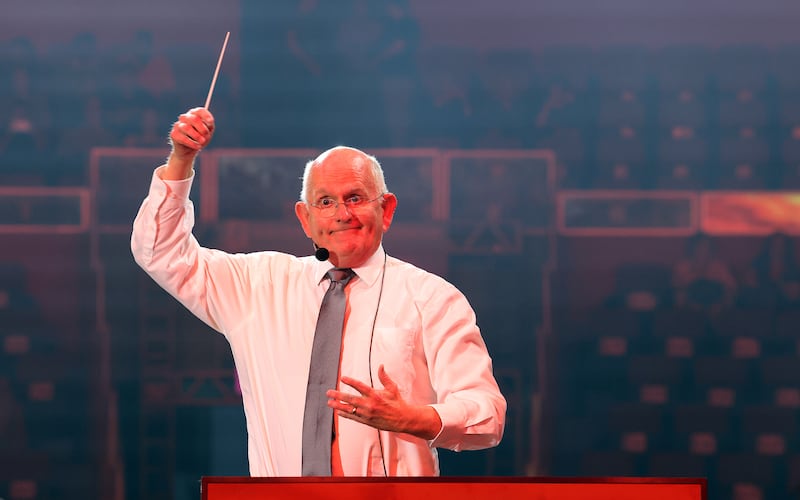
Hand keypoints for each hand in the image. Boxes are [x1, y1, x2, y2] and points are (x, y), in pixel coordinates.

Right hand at [164, 107, 214, 179]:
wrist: (189, 150)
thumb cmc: (200, 138)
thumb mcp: (207, 132)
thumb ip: (208, 126)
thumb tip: (208, 122)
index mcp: (194, 114)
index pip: (200, 111)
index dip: (205, 115)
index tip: (210, 122)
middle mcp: (185, 117)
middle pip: (194, 119)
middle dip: (202, 129)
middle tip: (207, 136)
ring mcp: (178, 125)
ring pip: (187, 128)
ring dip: (197, 136)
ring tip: (202, 142)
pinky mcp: (173, 134)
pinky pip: (183, 138)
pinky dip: (192, 143)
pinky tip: (197, 146)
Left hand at [327, 365, 441, 439]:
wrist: (402, 419)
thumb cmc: (397, 403)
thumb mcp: (392, 388)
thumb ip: (384, 377)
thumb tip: (381, 366)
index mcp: (375, 395)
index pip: (360, 386)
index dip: (350, 382)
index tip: (342, 378)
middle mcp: (369, 404)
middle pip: (350, 399)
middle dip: (338, 395)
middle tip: (329, 393)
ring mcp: (367, 414)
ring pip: (349, 409)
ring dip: (338, 406)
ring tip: (329, 403)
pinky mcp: (366, 421)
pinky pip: (353, 417)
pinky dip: (345, 414)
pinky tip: (338, 411)